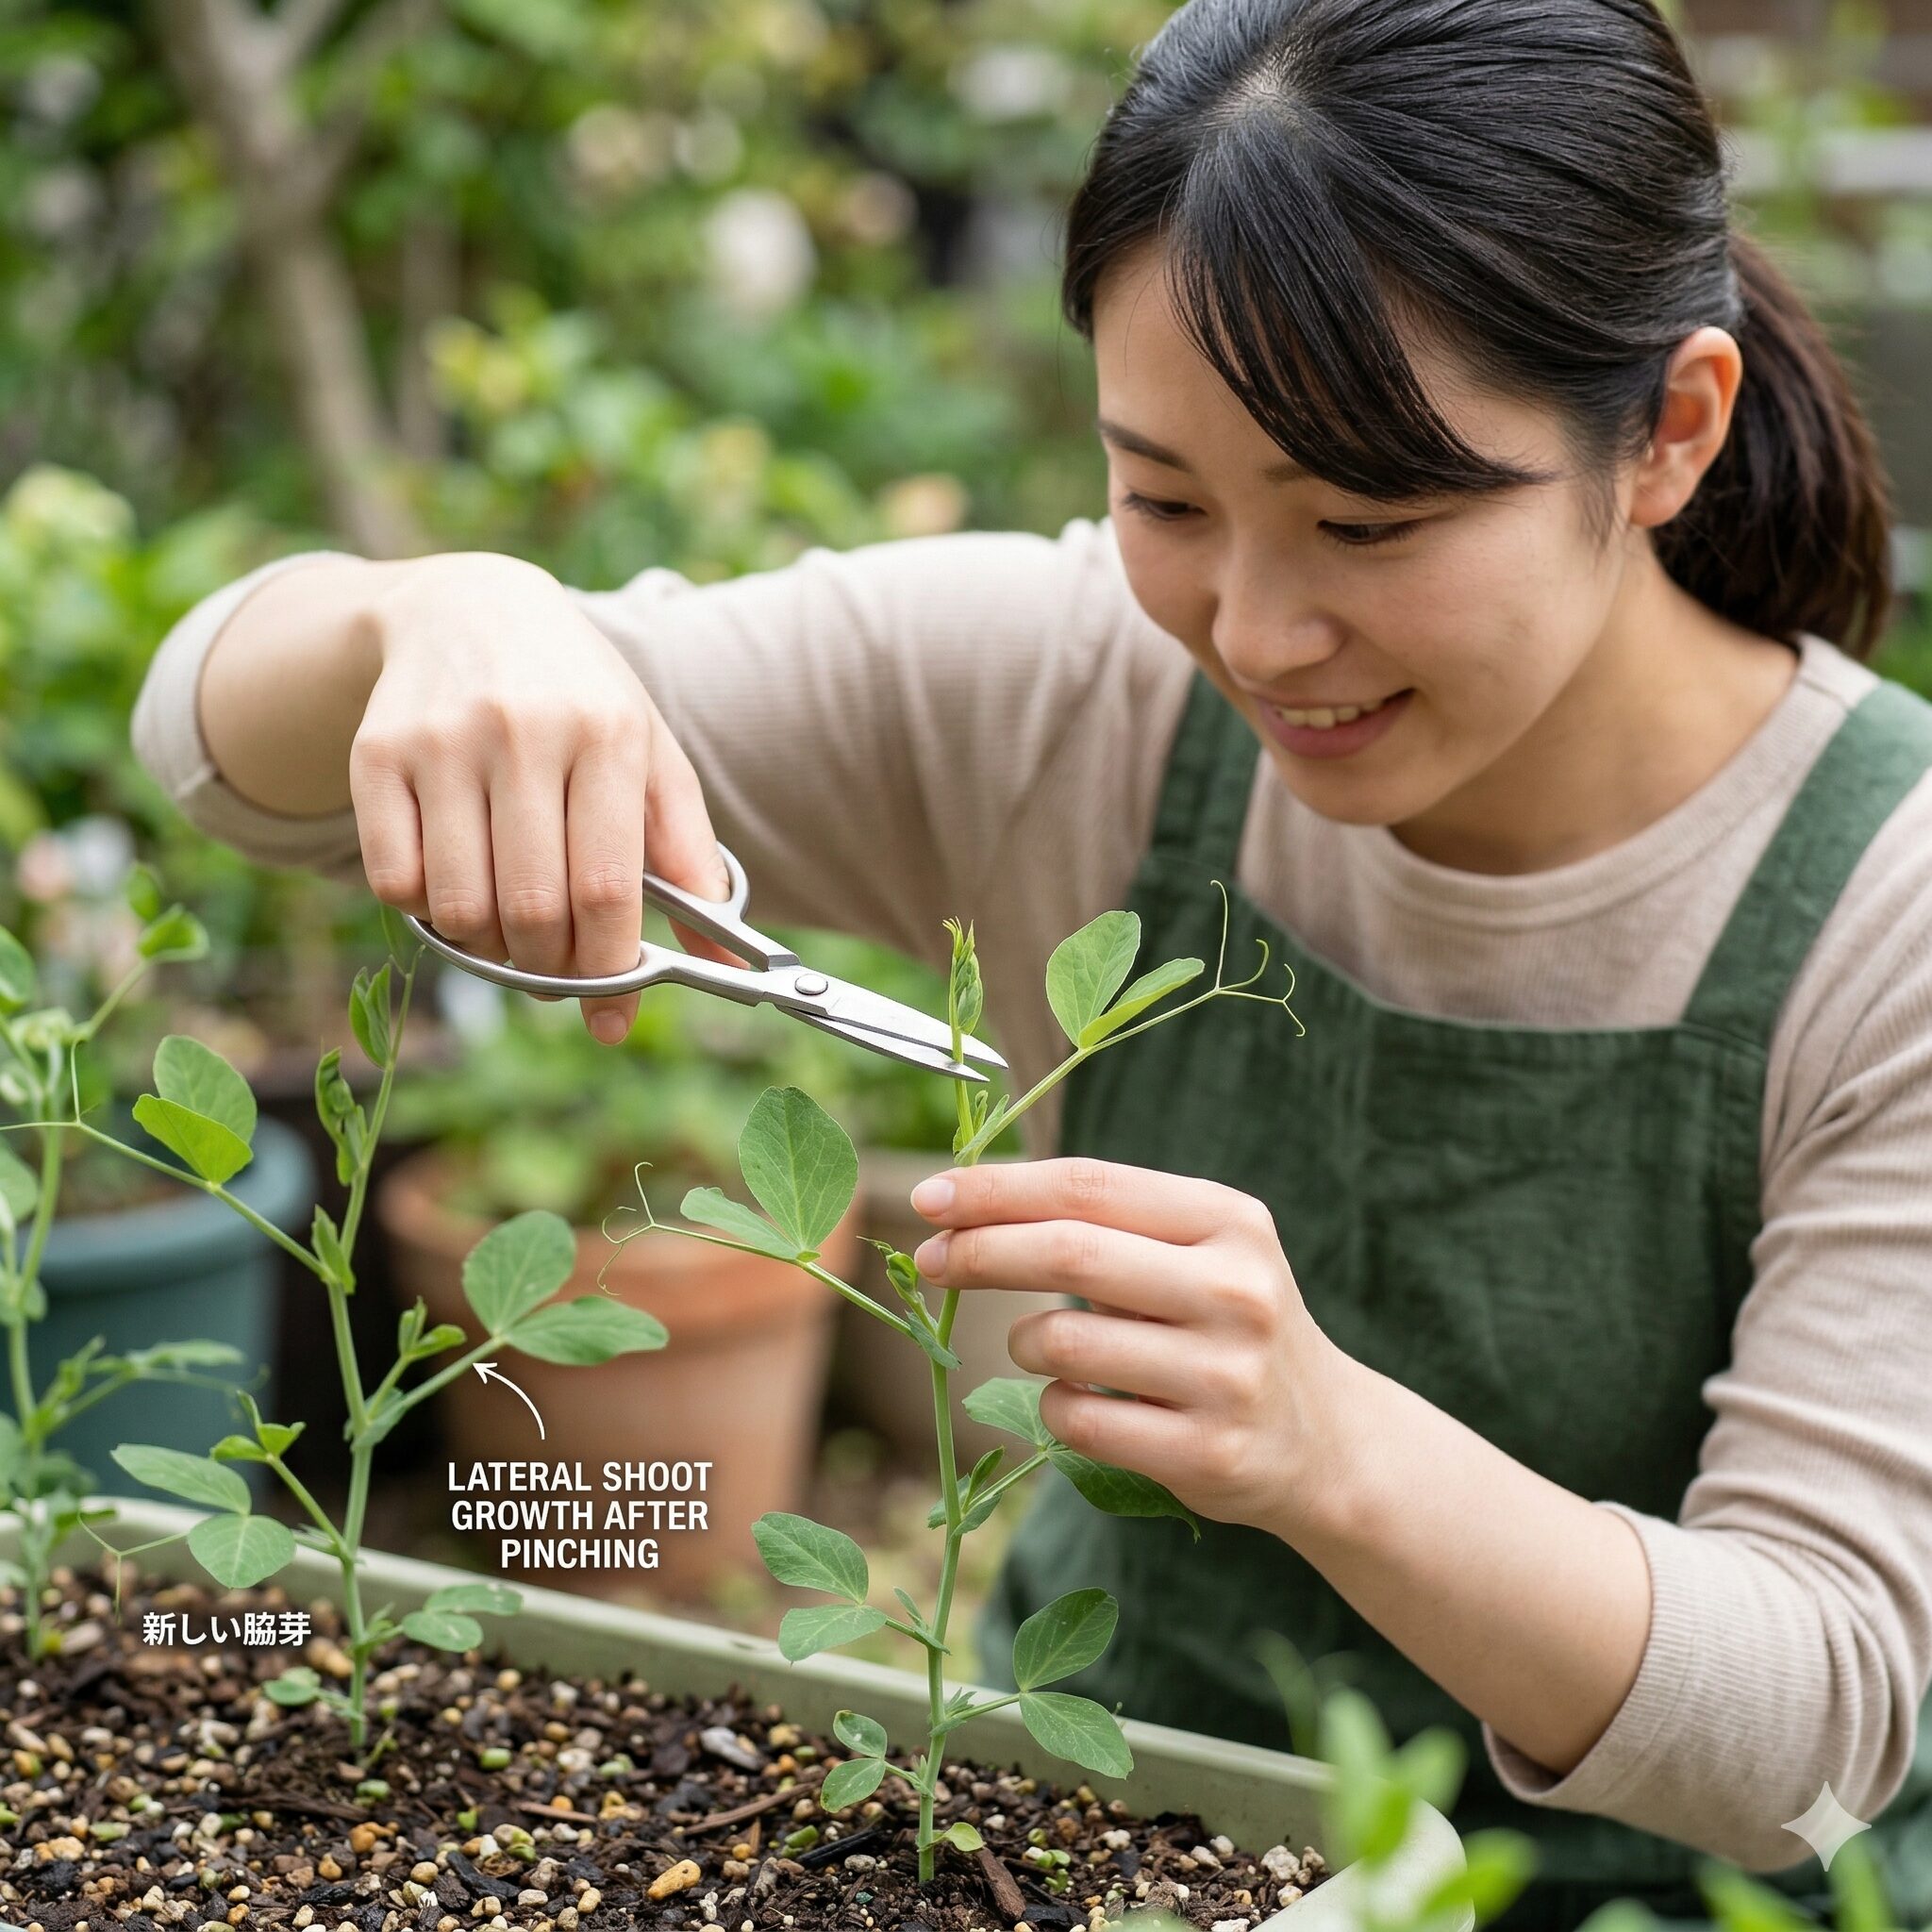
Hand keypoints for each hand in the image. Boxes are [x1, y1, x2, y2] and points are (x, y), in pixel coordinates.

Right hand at [349, 552, 735, 1043]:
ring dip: (489, 949)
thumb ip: (692, 861)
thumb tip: (730, 966)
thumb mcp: (650, 760)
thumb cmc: (579, 701)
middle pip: (532, 909)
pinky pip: (395, 883)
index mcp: (607, 732)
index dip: (609, 970)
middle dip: (551, 969)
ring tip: (510, 930)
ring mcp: (442, 740)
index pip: (606, 889)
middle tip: (559, 972)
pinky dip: (427, 913)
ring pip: (459, 908)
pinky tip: (457, 884)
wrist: (470, 607)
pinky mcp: (376, 753)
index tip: (612, 1010)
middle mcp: (523, 730)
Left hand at [909, 1157, 1358, 1536]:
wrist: (1326, 1439)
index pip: (1086, 1186)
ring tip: (1042, 1346)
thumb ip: (1105, 1222)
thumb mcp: (1198, 1250)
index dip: (996, 1190)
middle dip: (979, 1252)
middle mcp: (1234, 1290)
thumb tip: (963, 1202)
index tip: (929, 1197)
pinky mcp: (1208, 1453)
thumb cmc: (1223, 1323)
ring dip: (1024, 1342)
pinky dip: (1055, 1406)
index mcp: (1227, 1220)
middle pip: (1068, 1252)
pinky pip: (1078, 1421)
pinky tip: (1081, 1400)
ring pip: (1063, 1343)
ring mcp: (1225, 1376)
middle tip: (931, 1261)